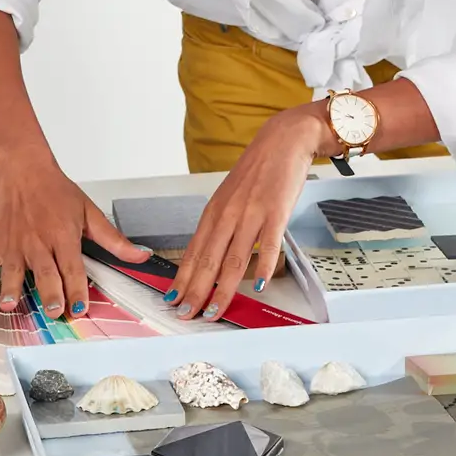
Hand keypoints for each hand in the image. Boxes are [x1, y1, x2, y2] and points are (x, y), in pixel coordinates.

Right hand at [0, 145, 147, 317]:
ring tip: (10, 306)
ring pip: (13, 270)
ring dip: (11, 288)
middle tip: (53, 312)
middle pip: (45, 272)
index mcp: (62, 235)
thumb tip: (141, 256)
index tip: (81, 308)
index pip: (73, 267)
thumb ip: (113, 239)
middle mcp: (38, 242)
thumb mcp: (88, 212)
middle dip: (49, 293)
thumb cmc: (55, 191)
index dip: (78, 289)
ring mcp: (14, 244)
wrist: (22, 168)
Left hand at [169, 104, 326, 320]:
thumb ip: (220, 227)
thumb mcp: (229, 198)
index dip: (182, 280)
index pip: (193, 253)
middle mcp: (229, 215)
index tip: (173, 301)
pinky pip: (268, 245)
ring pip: (234, 259)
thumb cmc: (256, 172)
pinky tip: (258, 285)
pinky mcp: (276, 212)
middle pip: (208, 260)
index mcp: (214, 212)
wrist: (282, 140)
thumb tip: (209, 259)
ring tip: (215, 311)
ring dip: (223, 289)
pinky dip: (263, 267)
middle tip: (187, 315)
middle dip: (196, 291)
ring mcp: (252, 214)